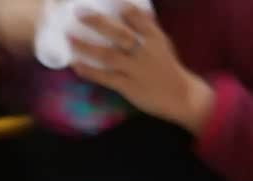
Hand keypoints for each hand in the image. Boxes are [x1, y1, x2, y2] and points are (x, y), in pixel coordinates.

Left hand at [70, 4, 213, 134]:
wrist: (182, 98)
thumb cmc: (170, 70)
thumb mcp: (164, 44)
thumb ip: (148, 27)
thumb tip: (133, 8)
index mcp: (154, 38)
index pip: (136, 16)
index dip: (122, 7)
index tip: (110, 0)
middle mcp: (144, 51)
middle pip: (118, 33)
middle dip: (97, 22)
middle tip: (78, 12)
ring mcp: (136, 70)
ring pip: (108, 55)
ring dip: (86, 47)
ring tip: (69, 38)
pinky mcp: (130, 87)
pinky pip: (106, 77)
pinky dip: (90, 71)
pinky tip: (76, 65)